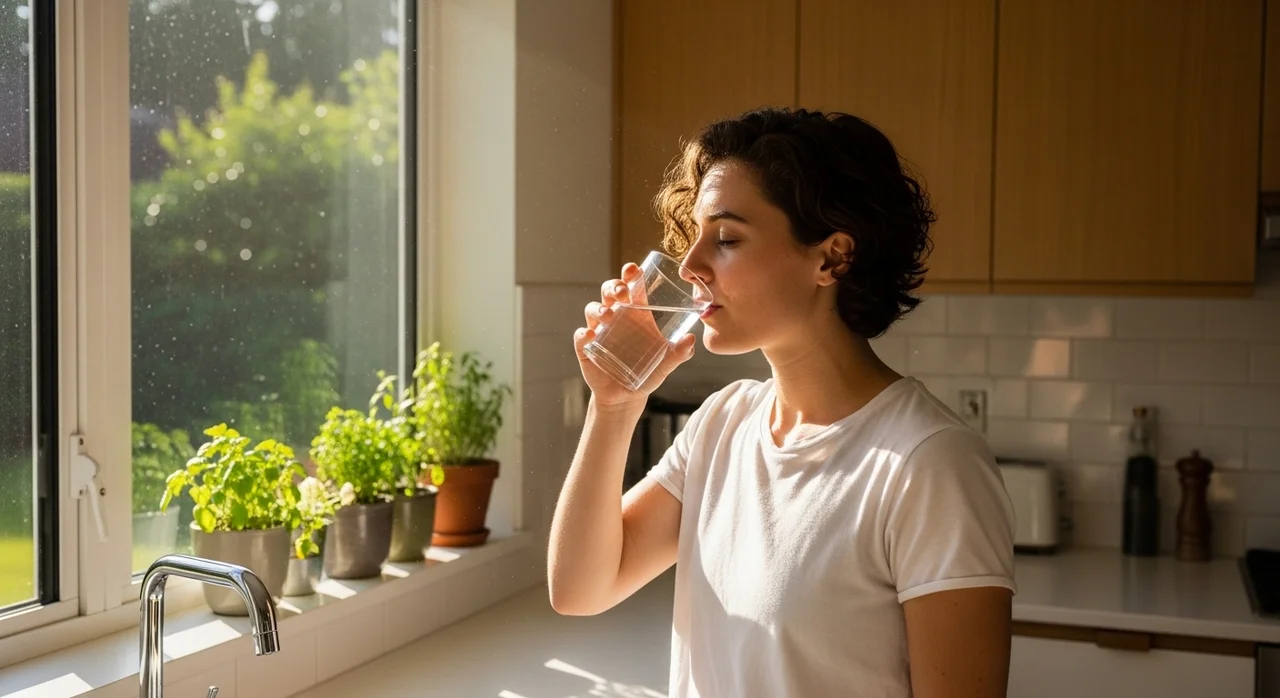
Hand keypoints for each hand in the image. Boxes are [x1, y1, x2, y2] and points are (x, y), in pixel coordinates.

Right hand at [574, 262, 695, 408]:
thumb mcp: (666, 363)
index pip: (631, 288)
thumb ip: (680, 352)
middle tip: (622, 293)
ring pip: (592, 309)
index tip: (634, 269)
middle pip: (609, 292)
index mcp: (636, 314)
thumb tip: (691, 340)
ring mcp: (599, 331)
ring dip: (599, 308)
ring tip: (608, 315)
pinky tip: (589, 335)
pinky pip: (580, 335)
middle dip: (614, 287)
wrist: (628, 396)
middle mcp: (615, 317)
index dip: (630, 275)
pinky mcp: (586, 348)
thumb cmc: (648, 372)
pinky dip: (583, 333)